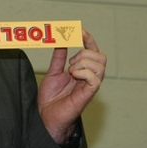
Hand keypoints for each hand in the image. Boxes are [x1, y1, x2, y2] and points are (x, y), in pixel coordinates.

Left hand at [37, 29, 105, 143]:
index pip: (92, 52)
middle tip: (70, 63)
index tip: (80, 31)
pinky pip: (95, 78)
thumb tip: (61, 40)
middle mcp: (89, 77)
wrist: (46, 116)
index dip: (89, 40)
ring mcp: (90, 86)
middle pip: (100, 56)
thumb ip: (58, 57)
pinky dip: (83, 72)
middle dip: (84, 53)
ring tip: (71, 71)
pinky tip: (73, 75)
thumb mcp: (53, 72)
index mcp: (82, 71)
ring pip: (100, 65)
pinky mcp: (88, 94)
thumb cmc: (51, 98)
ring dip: (83, 62)